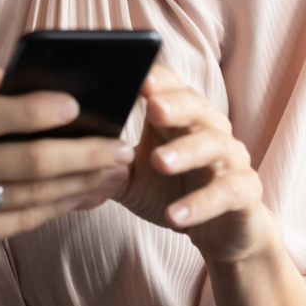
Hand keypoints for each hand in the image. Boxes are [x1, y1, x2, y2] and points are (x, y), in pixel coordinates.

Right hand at [0, 61, 133, 261]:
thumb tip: (17, 75)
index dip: (31, 110)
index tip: (73, 104)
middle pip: (23, 163)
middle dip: (81, 154)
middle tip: (120, 145)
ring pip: (29, 197)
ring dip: (79, 184)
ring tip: (114, 171)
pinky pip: (16, 224)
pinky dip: (54, 209)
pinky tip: (81, 196)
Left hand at [114, 64, 277, 263]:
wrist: (222, 232)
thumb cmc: (172, 193)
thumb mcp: (133, 179)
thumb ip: (105, 164)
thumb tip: (60, 157)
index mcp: (180, 118)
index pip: (170, 86)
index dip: (154, 79)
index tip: (131, 74)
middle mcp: (209, 129)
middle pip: (195, 106)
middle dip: (174, 104)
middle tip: (152, 107)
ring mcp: (230, 159)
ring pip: (213, 144)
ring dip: (186, 151)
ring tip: (159, 160)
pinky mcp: (245, 191)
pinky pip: (227, 192)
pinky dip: (201, 203)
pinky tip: (175, 214)